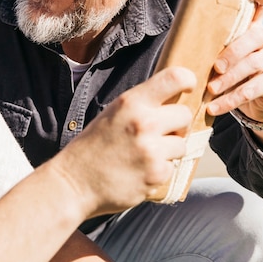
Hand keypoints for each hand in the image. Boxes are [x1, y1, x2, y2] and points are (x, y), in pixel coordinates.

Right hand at [57, 66, 194, 216]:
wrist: (74, 183)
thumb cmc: (92, 147)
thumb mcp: (112, 115)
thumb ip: (140, 106)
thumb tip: (172, 99)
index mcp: (131, 102)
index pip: (175, 78)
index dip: (187, 81)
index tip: (188, 88)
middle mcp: (144, 123)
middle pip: (184, 115)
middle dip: (176, 124)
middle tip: (158, 133)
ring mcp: (152, 150)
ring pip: (181, 144)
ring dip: (168, 150)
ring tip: (144, 154)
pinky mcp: (156, 175)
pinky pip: (172, 167)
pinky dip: (159, 170)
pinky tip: (139, 171)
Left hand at [206, 0, 262, 120]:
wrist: (251, 102)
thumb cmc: (226, 72)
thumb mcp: (216, 54)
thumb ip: (207, 42)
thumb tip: (173, 37)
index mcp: (252, 26)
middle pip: (255, 37)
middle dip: (233, 52)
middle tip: (214, 68)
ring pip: (254, 64)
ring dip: (229, 79)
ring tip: (210, 90)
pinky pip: (254, 89)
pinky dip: (231, 99)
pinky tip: (214, 108)